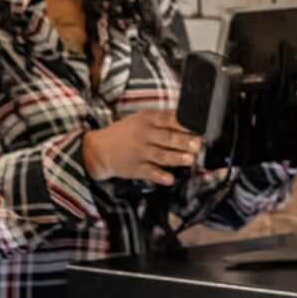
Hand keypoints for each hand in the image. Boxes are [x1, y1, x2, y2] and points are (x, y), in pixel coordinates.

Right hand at [83, 110, 203, 185]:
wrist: (98, 150)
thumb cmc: (124, 132)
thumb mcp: (140, 119)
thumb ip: (162, 119)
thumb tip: (186, 118)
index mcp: (147, 120)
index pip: (168, 119)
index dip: (184, 123)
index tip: (198, 126)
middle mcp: (144, 135)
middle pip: (167, 138)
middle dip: (183, 142)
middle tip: (198, 144)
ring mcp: (139, 153)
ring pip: (161, 155)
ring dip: (176, 158)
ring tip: (189, 160)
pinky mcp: (135, 168)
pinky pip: (150, 172)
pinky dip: (160, 176)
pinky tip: (170, 179)